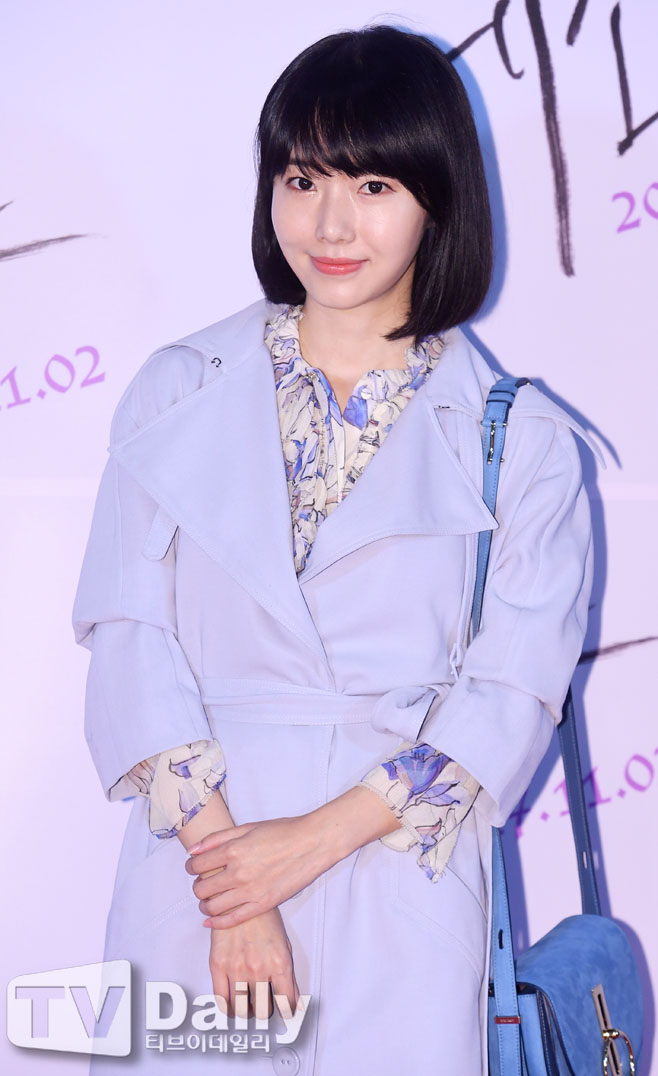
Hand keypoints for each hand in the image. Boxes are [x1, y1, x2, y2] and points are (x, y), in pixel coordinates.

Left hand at [186, 815, 334, 927]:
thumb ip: (217, 838)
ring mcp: (251, 891)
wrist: (312, 843)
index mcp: (234, 850)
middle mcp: (239, 872)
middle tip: (202, 883)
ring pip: (212, 907)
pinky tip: (211, 919)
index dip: (191, 867)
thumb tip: (193, 851)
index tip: (194, 868)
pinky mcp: (263, 904)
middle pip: (201, 889)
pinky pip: (232, 920)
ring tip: (208, 900)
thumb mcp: (248, 827)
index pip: (197, 865)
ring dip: (204, 905)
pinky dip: (217, 922)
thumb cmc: (283, 832)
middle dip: (197, 887)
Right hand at [208, 906, 300, 1020]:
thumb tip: (295, 1002)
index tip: (284, 1013)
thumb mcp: (284, 945)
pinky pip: (221, 1000)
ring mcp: (237, 968)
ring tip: (248, 1002)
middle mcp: (258, 968)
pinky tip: (232, 1003)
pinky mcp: (218, 965)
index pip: (285, 1003)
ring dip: (247, 1010)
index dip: (286, 1012)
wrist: (239, 897)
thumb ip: (289, 977)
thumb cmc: (263, 918)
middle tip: (264, 1004)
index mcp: (279, 962)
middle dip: (265, 1010)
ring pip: (242, 1010)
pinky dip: (228, 1008)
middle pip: (263, 1011)